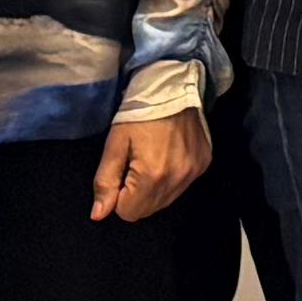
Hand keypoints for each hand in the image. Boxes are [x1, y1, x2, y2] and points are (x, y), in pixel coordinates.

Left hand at [88, 101, 208, 226]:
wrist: (172, 85)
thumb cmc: (138, 113)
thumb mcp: (114, 144)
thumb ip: (105, 181)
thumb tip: (98, 215)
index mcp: (151, 176)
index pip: (128, 213)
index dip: (118, 197)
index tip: (120, 173)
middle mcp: (176, 179)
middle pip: (148, 210)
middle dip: (135, 195)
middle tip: (134, 164)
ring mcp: (193, 173)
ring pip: (165, 201)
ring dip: (153, 189)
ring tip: (151, 158)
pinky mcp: (203, 165)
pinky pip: (181, 186)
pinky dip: (170, 178)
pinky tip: (167, 155)